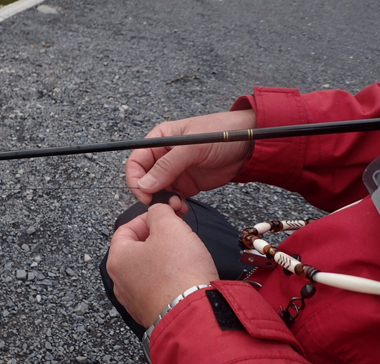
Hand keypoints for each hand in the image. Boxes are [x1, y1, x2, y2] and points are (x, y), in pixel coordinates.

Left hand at [106, 204, 218, 327]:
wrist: (194, 316)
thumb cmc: (179, 273)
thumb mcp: (169, 227)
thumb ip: (159, 212)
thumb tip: (157, 211)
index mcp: (117, 259)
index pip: (126, 228)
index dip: (148, 218)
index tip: (166, 215)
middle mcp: (120, 281)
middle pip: (137, 249)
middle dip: (159, 237)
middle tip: (178, 232)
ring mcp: (134, 300)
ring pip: (148, 268)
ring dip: (165, 257)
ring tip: (184, 253)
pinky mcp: (152, 312)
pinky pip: (158, 287)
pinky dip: (169, 278)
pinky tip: (185, 275)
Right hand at [126, 110, 256, 208]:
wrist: (250, 145)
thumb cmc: (222, 134)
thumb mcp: (193, 147)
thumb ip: (168, 166)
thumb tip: (145, 185)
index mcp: (159, 140)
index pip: (136, 161)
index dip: (135, 178)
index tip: (144, 193)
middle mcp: (163, 156)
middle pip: (144, 179)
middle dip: (150, 193)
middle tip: (163, 203)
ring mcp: (174, 171)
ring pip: (157, 191)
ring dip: (163, 202)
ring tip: (177, 206)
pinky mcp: (186, 184)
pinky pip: (172, 198)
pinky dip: (174, 205)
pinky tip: (183, 207)